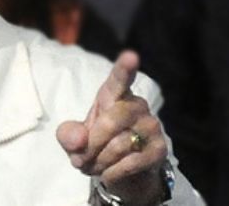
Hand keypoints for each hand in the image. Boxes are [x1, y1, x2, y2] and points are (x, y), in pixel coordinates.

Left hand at [56, 51, 167, 204]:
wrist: (120, 172)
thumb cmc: (96, 145)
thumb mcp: (74, 139)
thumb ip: (69, 135)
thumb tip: (76, 140)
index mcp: (114, 95)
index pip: (119, 79)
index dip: (124, 68)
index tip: (131, 56)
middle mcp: (137, 106)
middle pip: (110, 121)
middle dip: (90, 145)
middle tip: (79, 160)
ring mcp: (151, 127)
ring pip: (119, 145)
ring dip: (98, 162)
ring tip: (93, 166)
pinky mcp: (159, 150)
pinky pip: (130, 162)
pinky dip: (111, 172)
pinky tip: (108, 173)